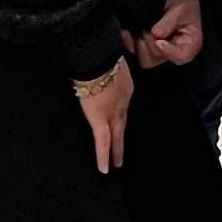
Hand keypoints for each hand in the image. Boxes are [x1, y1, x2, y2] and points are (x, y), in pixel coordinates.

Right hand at [75, 57, 132, 172]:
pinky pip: (103, 141)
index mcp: (124, 86)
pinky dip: (104, 155)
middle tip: (122, 156)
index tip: (118, 124)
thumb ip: (107, 69)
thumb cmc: (98, 54)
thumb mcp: (110, 60)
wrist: (96, 58)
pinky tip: (105, 168)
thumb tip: (98, 67)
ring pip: (116, 135)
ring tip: (116, 164)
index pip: (122, 105)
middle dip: (121, 140)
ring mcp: (113, 111)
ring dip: (116, 150)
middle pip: (122, 124)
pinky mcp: (100, 119)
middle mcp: (122, 101)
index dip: (119, 116)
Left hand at [127, 0, 205, 69]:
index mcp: (190, 45)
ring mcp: (160, 52)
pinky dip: (129, 42)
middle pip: (158, 59)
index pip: (180, 57)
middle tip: (147, 28)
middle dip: (149, 44)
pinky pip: (134, 52)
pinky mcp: (148, 48)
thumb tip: (155, 34)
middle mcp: (174, 53)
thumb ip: (169, 22)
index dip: (167, 50)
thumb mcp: (180, 8)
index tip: (158, 38)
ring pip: (145, 60)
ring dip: (138, 45)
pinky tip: (127, 31)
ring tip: (141, 29)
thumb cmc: (184, 3)